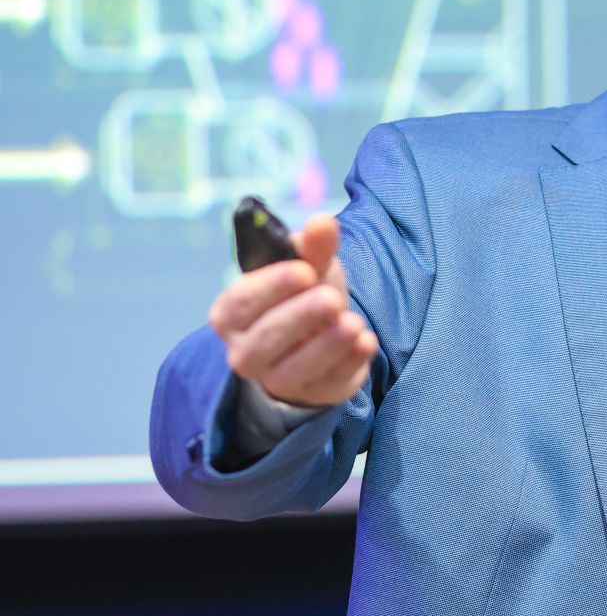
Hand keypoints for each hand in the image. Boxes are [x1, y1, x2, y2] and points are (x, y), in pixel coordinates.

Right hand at [207, 214, 376, 408]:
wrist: (319, 337)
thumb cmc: (302, 296)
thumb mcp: (309, 266)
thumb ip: (314, 246)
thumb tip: (322, 221)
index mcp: (232, 314)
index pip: (241, 301)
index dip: (271, 286)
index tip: (305, 271)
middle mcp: (245, 351)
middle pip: (264, 339)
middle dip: (300, 317)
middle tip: (331, 299)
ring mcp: (277, 379)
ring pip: (292, 370)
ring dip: (325, 346)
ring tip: (354, 323)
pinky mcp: (313, 394)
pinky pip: (328, 384)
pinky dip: (348, 364)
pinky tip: (366, 342)